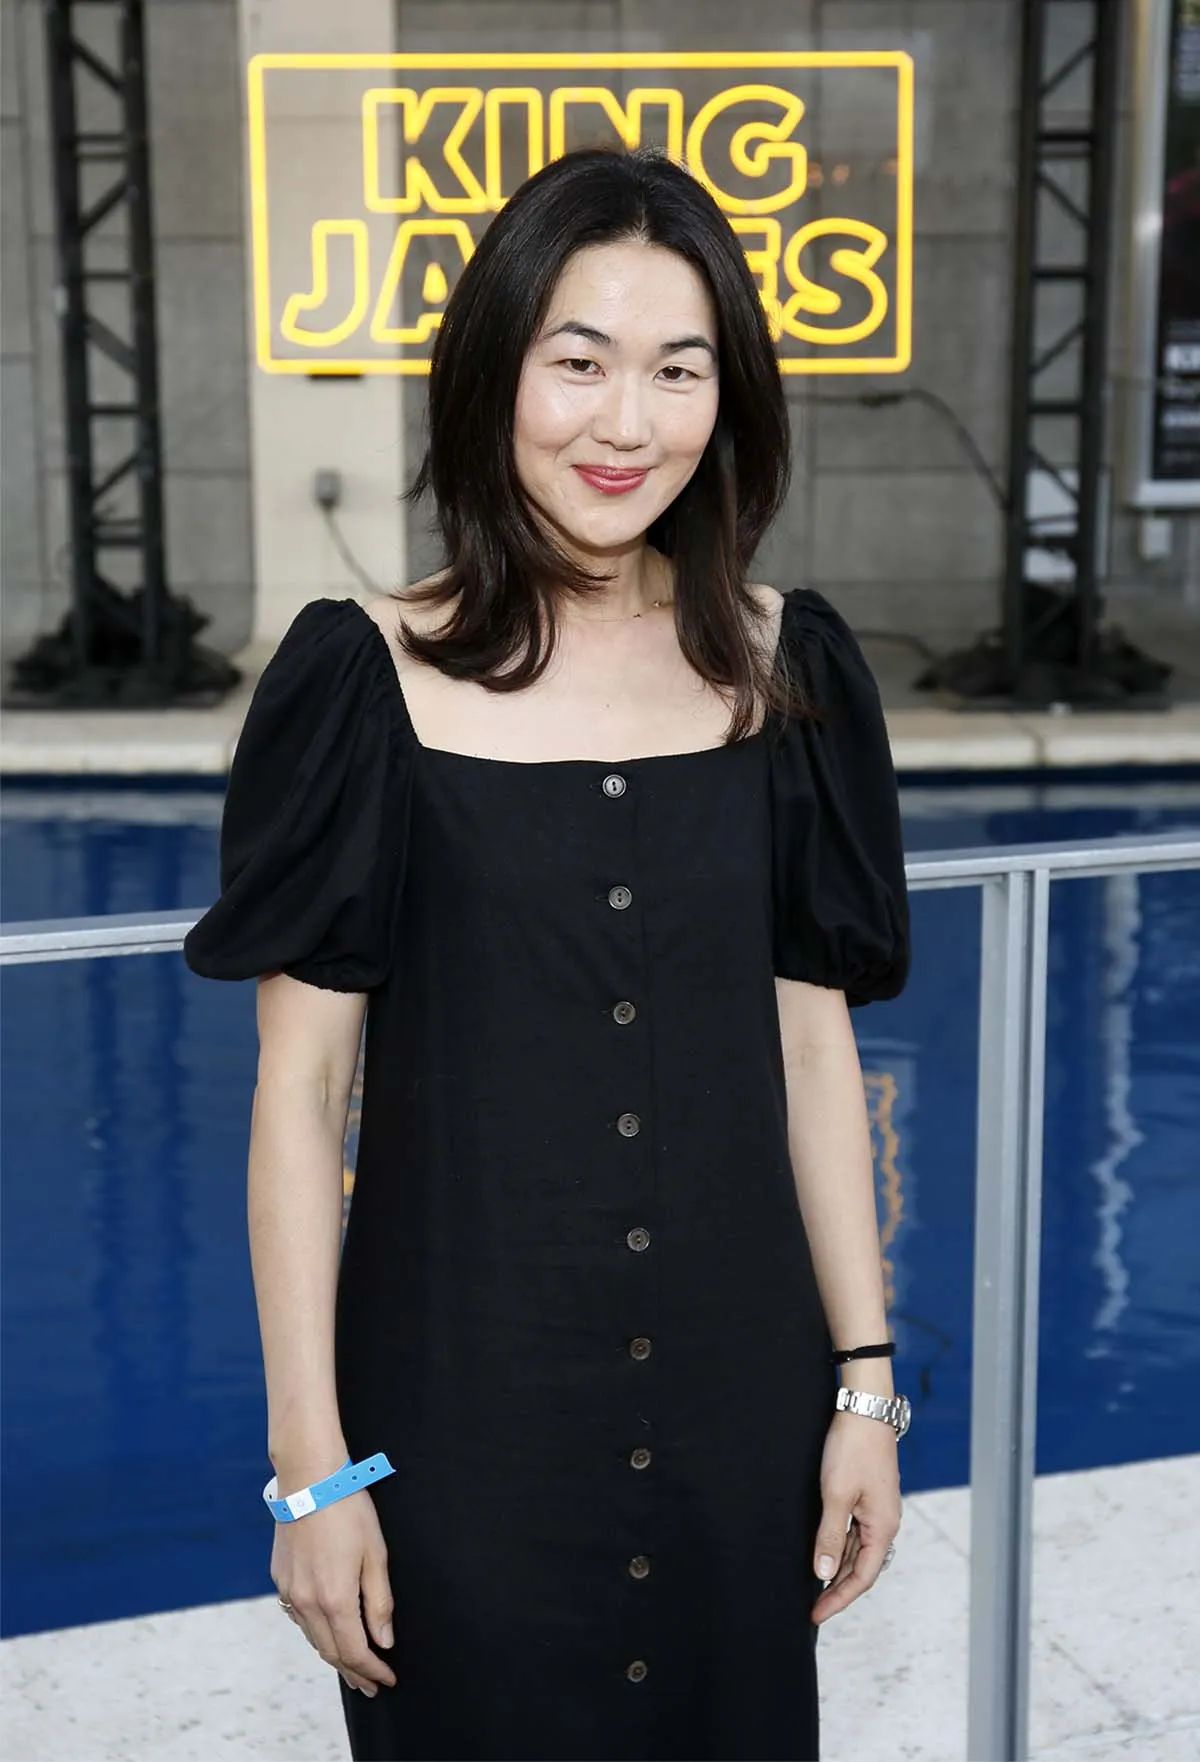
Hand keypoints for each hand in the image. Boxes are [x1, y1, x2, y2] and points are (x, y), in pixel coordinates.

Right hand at [272, 1490, 396, 1695]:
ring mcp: (290, 1592)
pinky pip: (298, 1618)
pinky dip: (315, 1632)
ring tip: (351, 1666)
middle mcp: (307, 1603)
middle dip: (353, 1672)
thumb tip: (383, 1641)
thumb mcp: (375, 1554)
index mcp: (335, 1599)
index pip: (354, 1651)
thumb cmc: (348, 1511)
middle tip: (370, 1686)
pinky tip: (325, 1632)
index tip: (387, 1679)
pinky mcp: (281, 1580)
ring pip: (312, 1637)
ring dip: (333, 1655)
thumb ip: (379, 1602)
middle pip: (331, 1652)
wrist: (309, 1480)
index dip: (372, 1670)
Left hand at [810, 1409, 901, 1624]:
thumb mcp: (836, 1495)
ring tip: (813, 1586)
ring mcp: (878, 1509)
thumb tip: (822, 1573)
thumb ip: (829, 1535)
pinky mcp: (869, 1496)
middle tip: (812, 1606)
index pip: (862, 1577)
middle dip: (837, 1588)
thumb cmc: (853, 1448)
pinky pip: (855, 1531)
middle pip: (861, 1567)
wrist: (865, 1409)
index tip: (816, 1614)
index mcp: (883, 1527)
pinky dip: (839, 1546)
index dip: (838, 1598)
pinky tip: (823, 1551)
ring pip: (857, 1549)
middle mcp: (885, 1522)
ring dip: (837, 1568)